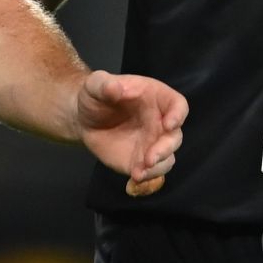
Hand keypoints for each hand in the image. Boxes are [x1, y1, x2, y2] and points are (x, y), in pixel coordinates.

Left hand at [73, 71, 185, 195]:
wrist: (84, 119)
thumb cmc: (96, 96)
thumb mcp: (95, 85)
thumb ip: (104, 84)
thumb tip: (114, 88)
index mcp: (156, 99)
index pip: (177, 105)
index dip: (178, 114)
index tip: (170, 124)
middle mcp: (159, 122)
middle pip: (175, 137)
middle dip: (165, 148)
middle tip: (149, 158)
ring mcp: (152, 143)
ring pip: (168, 158)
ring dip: (158, 166)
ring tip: (139, 171)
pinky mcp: (141, 161)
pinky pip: (153, 171)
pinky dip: (147, 177)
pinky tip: (134, 178)